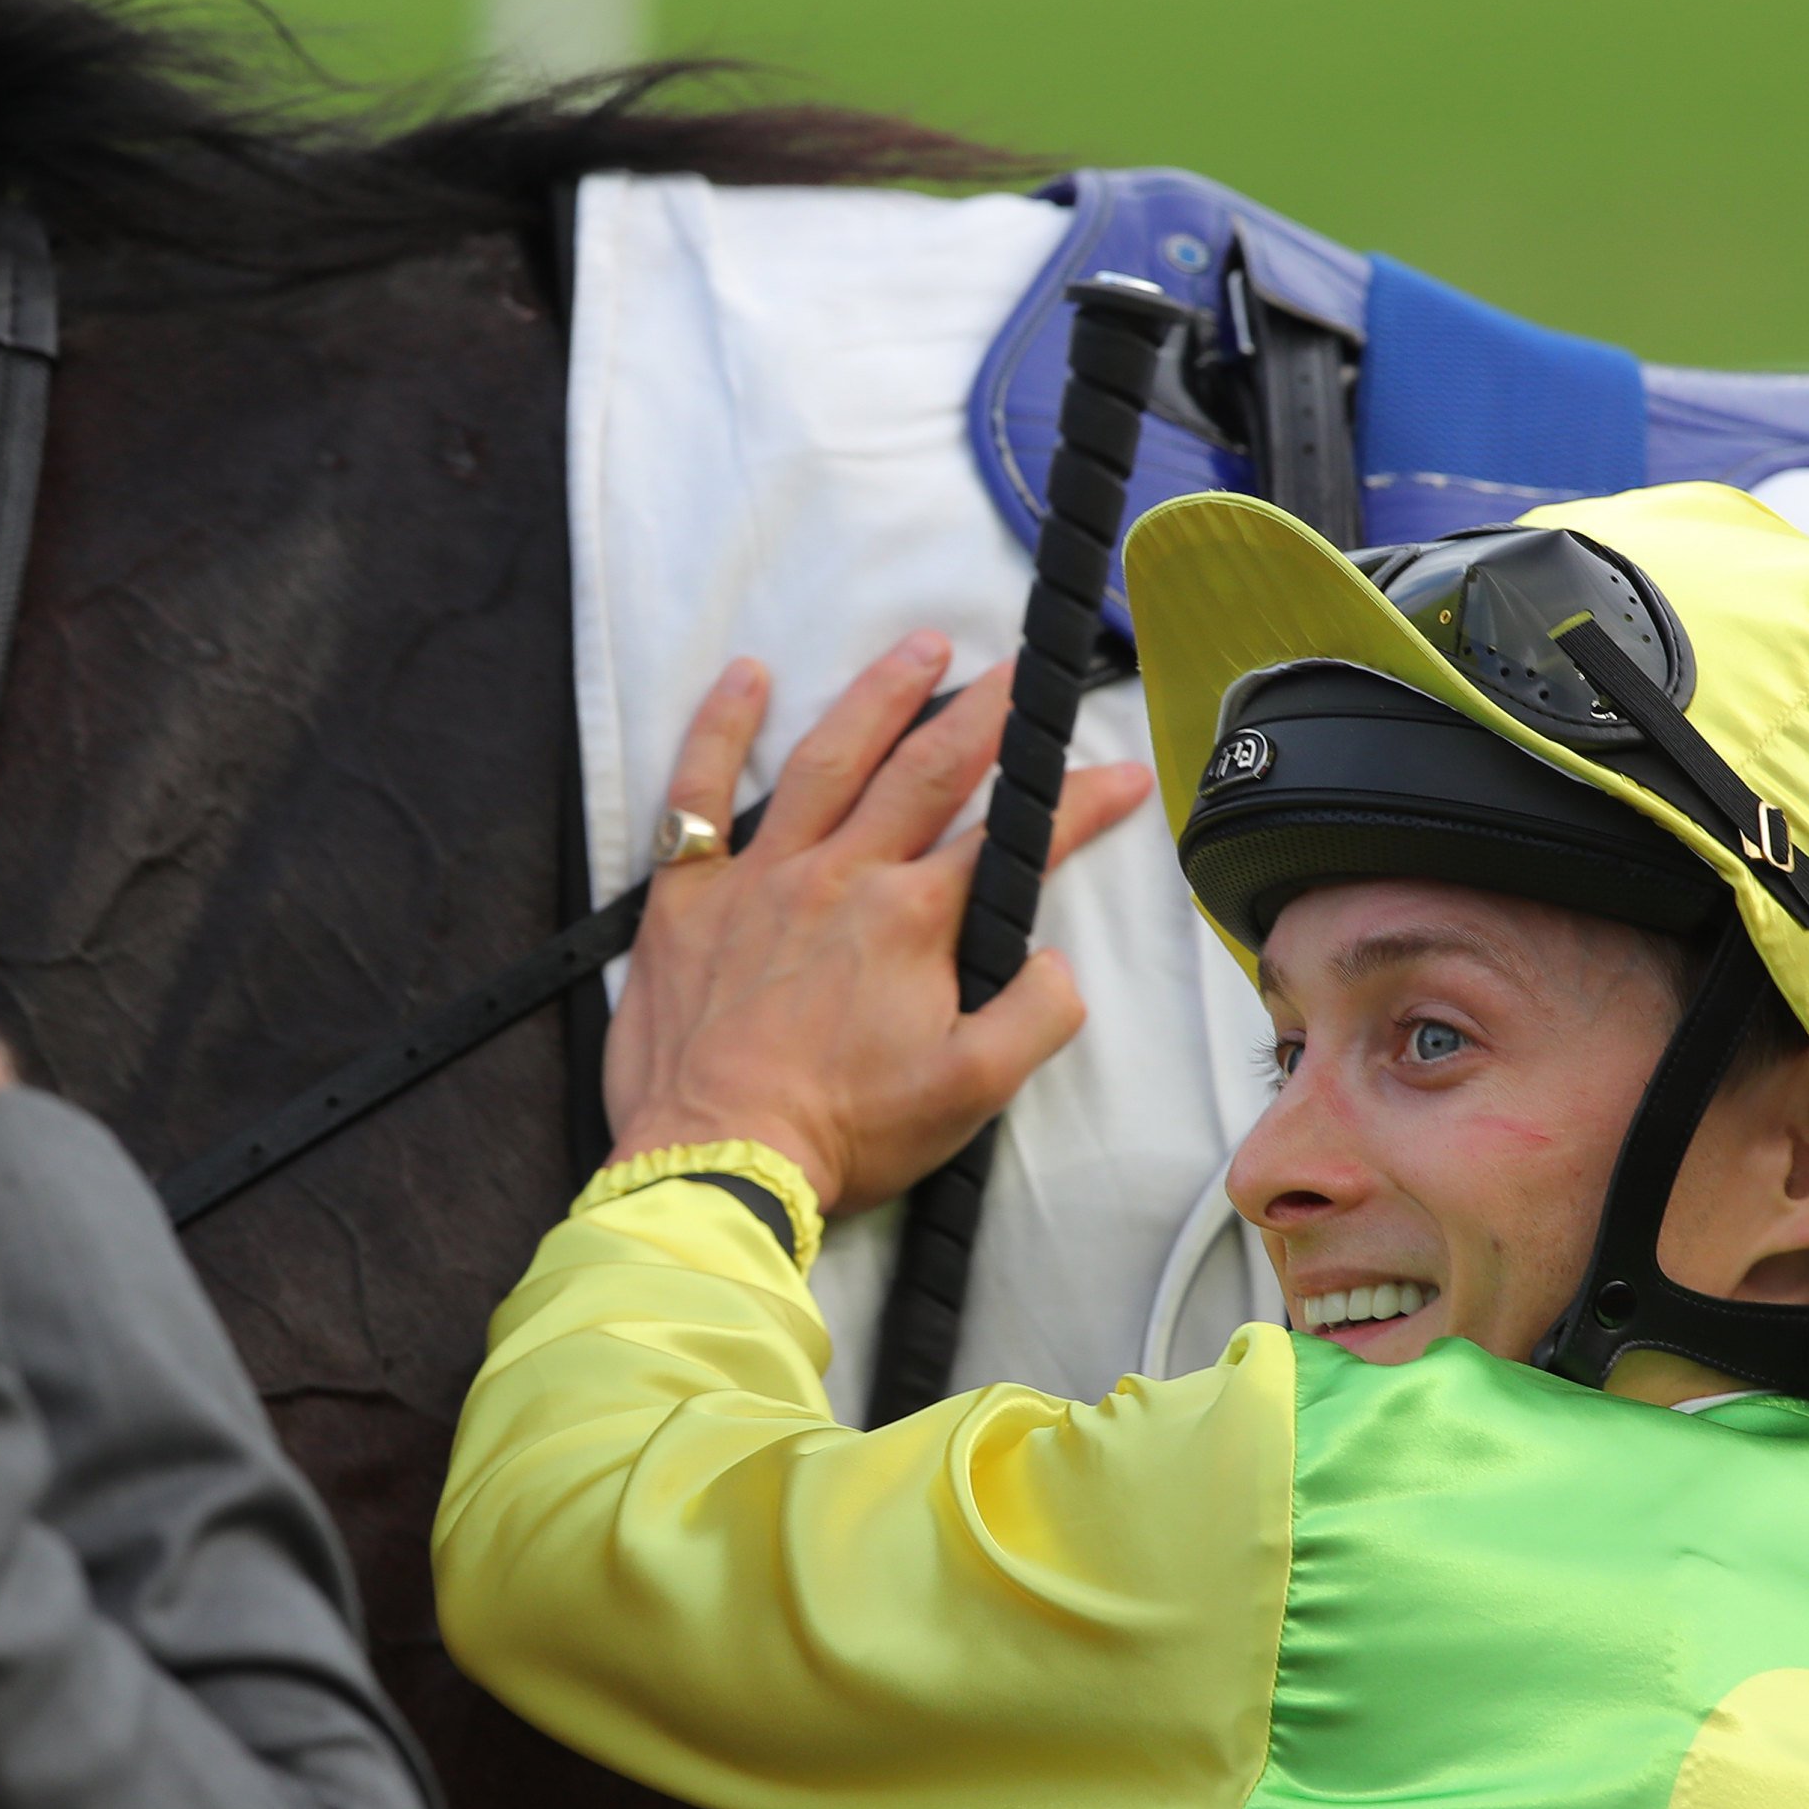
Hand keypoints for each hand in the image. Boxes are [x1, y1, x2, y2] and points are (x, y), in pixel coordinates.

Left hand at [603, 634, 1156, 1215]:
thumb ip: (1035, 1018)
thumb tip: (1059, 964)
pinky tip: (745, 678)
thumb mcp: (971, 1094)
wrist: (717, 1161)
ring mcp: (760, 877)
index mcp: (913, 919)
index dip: (1079, 804)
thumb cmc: (841, 1133)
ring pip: (828, 758)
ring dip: (880, 695)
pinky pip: (697, 793)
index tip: (1121, 778)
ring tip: (922, 647)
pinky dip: (720, 729)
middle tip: (1020, 672)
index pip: (1014, 840)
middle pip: (926, 769)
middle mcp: (841, 875)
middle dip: (986, 712)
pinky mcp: (688, 898)